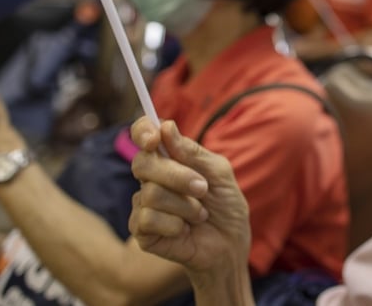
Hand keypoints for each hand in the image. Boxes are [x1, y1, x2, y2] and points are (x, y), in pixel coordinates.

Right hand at [130, 118, 251, 274]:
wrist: (231, 244)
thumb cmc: (226, 206)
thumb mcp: (219, 173)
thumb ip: (194, 152)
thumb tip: (166, 127)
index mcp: (169, 158)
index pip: (144, 134)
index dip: (142, 131)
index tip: (154, 138)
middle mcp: (152, 178)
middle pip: (144, 163)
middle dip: (177, 176)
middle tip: (202, 188)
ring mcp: (143, 204)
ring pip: (151, 193)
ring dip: (185, 205)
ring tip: (199, 214)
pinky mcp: (141, 230)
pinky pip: (148, 219)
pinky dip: (175, 224)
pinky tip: (185, 230)